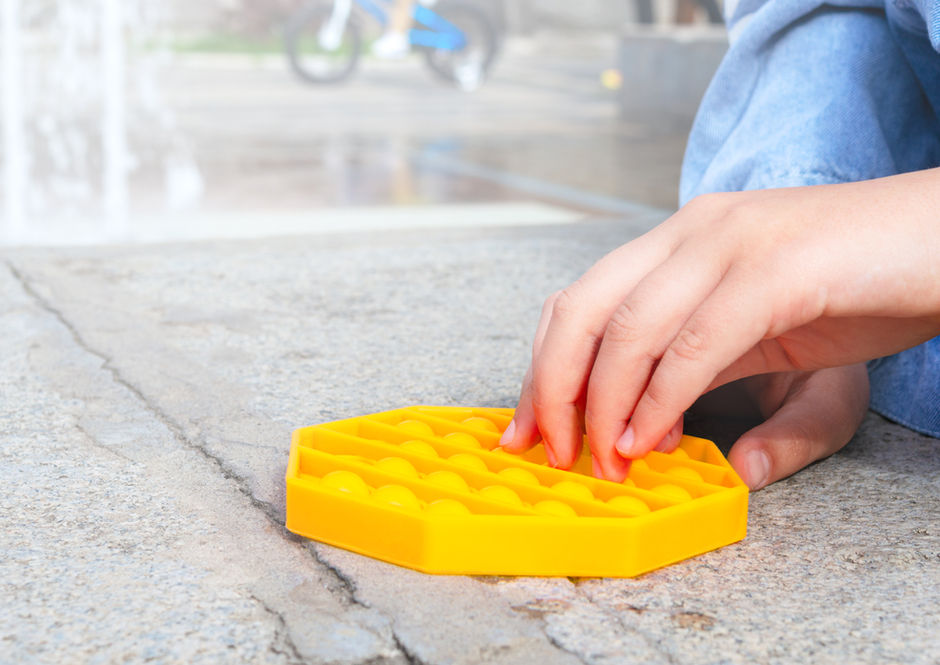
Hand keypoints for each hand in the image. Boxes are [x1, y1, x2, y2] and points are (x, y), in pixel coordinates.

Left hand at [501, 169, 939, 481]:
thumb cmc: (866, 287)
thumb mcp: (781, 353)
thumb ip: (730, 393)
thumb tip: (721, 461)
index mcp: (680, 244)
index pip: (581, 302)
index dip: (543, 368)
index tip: (526, 428)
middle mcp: (691, 234)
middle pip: (582, 310)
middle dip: (550, 387)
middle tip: (549, 452)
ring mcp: (730, 245)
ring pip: (628, 328)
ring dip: (601, 404)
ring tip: (602, 460)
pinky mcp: (774, 269)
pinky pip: (694, 343)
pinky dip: (660, 398)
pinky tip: (649, 438)